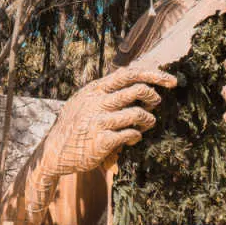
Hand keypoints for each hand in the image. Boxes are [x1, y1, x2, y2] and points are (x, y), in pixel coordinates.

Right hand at [38, 66, 176, 177]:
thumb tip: (138, 80)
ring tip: (146, 125)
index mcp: (95, 89)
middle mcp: (97, 102)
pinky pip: (131, 134)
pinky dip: (136, 136)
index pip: (129, 73)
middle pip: (138, 90)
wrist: (54, 151)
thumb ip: (106, 90)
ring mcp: (99, 121)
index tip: (171, 81)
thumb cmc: (76, 124)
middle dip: (154, 96)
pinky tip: (131, 139)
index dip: (154, 74)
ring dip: (149, 120)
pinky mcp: (101, 141)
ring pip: (139, 114)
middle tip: (155, 105)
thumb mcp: (85, 100)